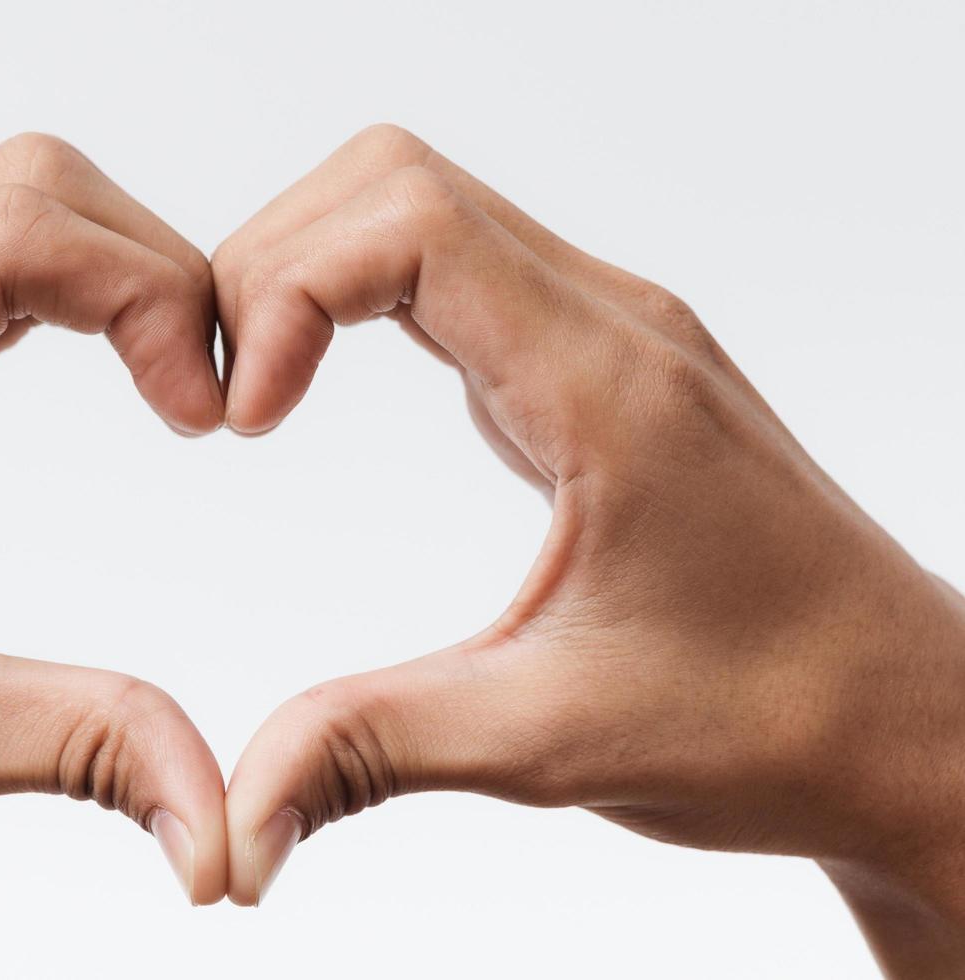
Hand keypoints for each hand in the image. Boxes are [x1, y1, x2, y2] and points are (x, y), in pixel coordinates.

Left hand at [0, 133, 228, 978]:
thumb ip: (73, 747)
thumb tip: (220, 812)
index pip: (11, 238)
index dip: (147, 296)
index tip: (205, 417)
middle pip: (25, 192)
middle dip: (154, 273)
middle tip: (208, 402)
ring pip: (6, 211)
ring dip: (119, 279)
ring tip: (177, 395)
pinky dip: (74, 301)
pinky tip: (117, 386)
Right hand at [213, 125, 964, 975]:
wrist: (907, 723)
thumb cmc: (773, 720)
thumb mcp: (552, 742)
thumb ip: (374, 752)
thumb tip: (232, 828)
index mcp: (607, 387)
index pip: (410, 225)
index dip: (287, 292)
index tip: (246, 422)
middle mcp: (611, 326)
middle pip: (395, 181)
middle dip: (272, 265)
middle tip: (228, 399)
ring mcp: (606, 336)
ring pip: (420, 208)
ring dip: (310, 272)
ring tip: (258, 393)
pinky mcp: (593, 367)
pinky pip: (453, 269)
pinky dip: (356, 300)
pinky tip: (318, 392)